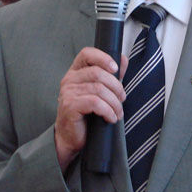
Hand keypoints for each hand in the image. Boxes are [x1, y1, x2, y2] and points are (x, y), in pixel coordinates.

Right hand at [54, 47, 127, 170]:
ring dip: (114, 102)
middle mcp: (69, 79)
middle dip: (116, 87)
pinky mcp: (70, 106)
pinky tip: (111, 118)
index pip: (87, 53)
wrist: (71, 137)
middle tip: (122, 99)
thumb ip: (111, 75)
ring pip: (99, 89)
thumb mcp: (100, 91)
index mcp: (76, 71)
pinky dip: (108, 111)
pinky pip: (95, 103)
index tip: (115, 69)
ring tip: (118, 112)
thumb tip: (123, 59)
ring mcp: (68, 92)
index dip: (103, 58)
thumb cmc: (85, 114)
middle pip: (98, 73)